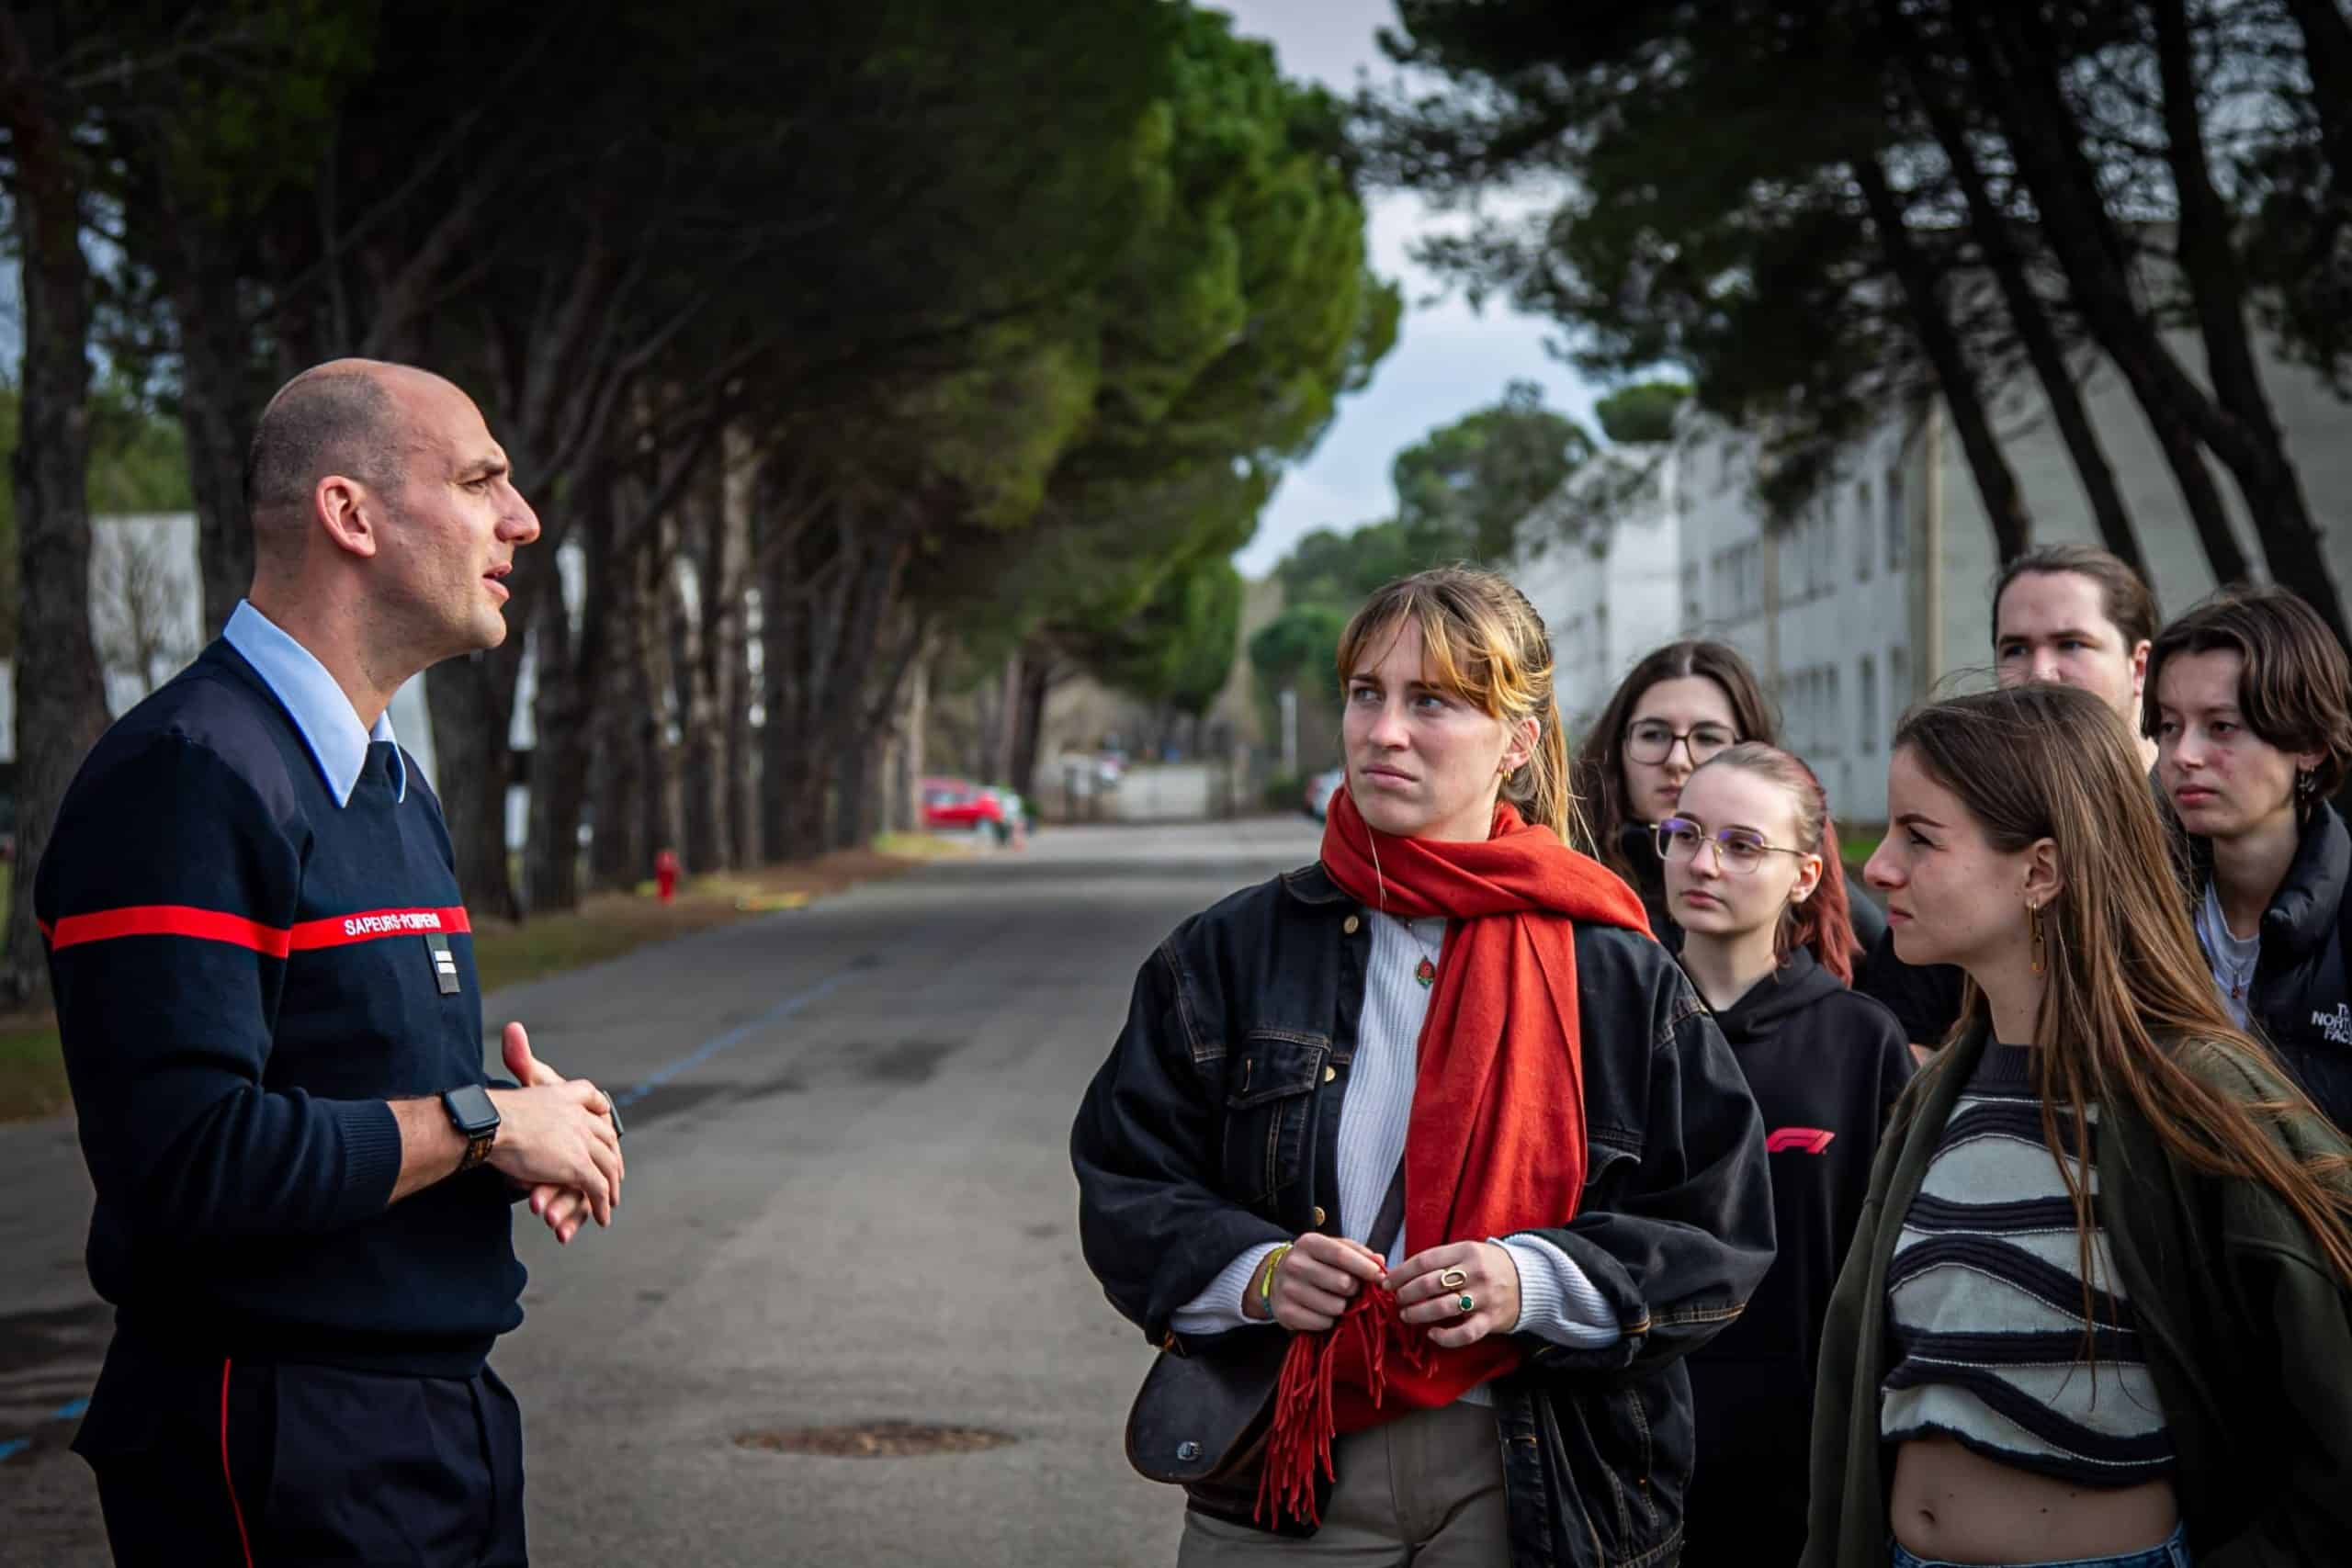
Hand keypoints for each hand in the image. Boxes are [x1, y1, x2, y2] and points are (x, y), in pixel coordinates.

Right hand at [503, 1022, 607, 1243]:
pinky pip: (597, 1189)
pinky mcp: (579, 1167)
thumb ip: (519, 1054)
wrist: (494, 1125)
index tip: (606, 1134)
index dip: (601, 1122)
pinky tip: (603, 1214)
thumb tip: (513, 1028)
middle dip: (610, 1160)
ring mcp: (584, 1143)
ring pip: (606, 1168)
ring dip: (608, 1187)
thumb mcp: (514, 1073)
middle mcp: (583, 1117)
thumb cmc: (497, 1105)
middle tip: (613, 1177)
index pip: (596, 1104)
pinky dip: (601, 1204)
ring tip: (609, 1201)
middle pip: (606, 1139)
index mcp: (568, 1094)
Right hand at [1249, 1232, 1385, 1331]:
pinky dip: (1329, 1321)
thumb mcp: (1333, 1249)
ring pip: (1335, 1307)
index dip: (1365, 1267)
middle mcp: (1294, 1264)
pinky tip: (1323, 1312)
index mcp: (1308, 1243)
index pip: (1341, 1255)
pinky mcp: (1284, 1313)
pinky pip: (1322, 1323)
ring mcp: (1287, 1289)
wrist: (1277, 1280)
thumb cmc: (1315, 1263)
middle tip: (1352, 1290)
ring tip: (1337, 1301)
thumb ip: (1358, 1253)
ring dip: (1343, 1307)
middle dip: (1355, 1290)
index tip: (1381, 1277)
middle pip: (1342, 1283)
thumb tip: (1380, 1263)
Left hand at [1388, 1241, 1520, 1348]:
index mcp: (1466, 1251)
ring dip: (1418, 1314)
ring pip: (1442, 1308)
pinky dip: (1445, 1337)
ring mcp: (1484, 1297)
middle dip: (1406, 1294)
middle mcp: (1475, 1272)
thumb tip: (1401, 1273)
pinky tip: (1433, 1334)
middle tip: (1396, 1300)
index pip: (1424, 1261)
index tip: (1387, 1283)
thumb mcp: (1467, 1252)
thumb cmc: (1488, 1266)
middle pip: (1429, 1284)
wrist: (1529, 1280)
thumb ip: (1439, 1261)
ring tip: (1407, 1316)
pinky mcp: (1490, 1320)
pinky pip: (1464, 1333)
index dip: (1401, 1273)